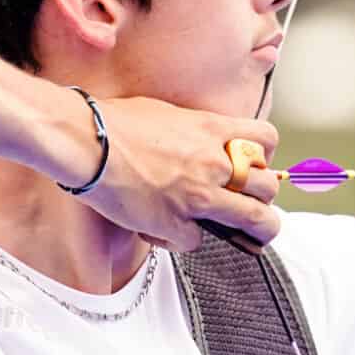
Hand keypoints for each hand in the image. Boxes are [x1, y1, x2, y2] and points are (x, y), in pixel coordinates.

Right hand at [61, 96, 283, 252]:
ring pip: (254, 219)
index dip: (265, 155)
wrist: (86, 140)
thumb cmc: (117, 121)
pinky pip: (196, 241)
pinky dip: (184, 239)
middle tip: (256, 205)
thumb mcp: (169, 113)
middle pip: (268, 185)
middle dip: (265, 198)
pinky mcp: (173, 223)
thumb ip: (195, 131)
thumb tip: (203, 143)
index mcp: (212, 129)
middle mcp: (213, 163)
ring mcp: (197, 195)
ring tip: (250, 236)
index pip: (266, 139)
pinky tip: (169, 231)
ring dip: (255, 230)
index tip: (254, 164)